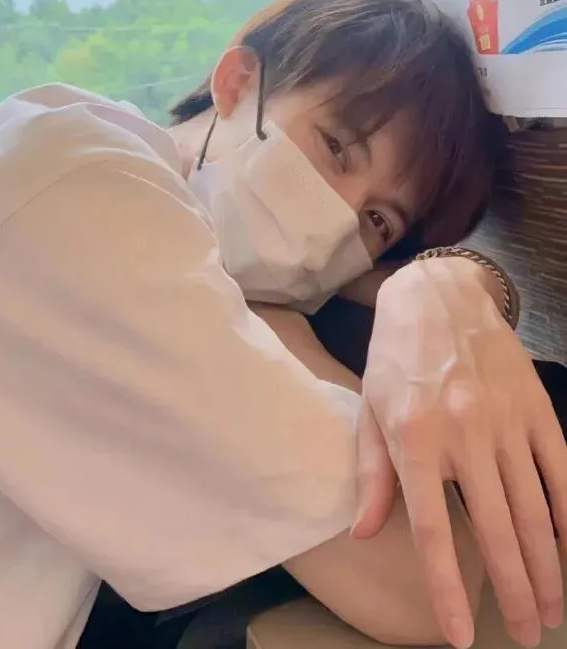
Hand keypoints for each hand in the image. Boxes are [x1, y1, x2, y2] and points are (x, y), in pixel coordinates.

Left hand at [351, 257, 565, 648]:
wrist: (437, 298)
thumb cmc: (393, 357)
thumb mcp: (369, 409)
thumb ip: (371, 473)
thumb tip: (365, 533)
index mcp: (414, 439)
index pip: (432, 530)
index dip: (447, 587)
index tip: (461, 635)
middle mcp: (464, 436)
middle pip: (494, 530)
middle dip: (513, 591)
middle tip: (526, 635)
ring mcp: (506, 423)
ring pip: (533, 510)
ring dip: (547, 567)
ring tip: (554, 611)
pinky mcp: (536, 410)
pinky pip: (560, 470)